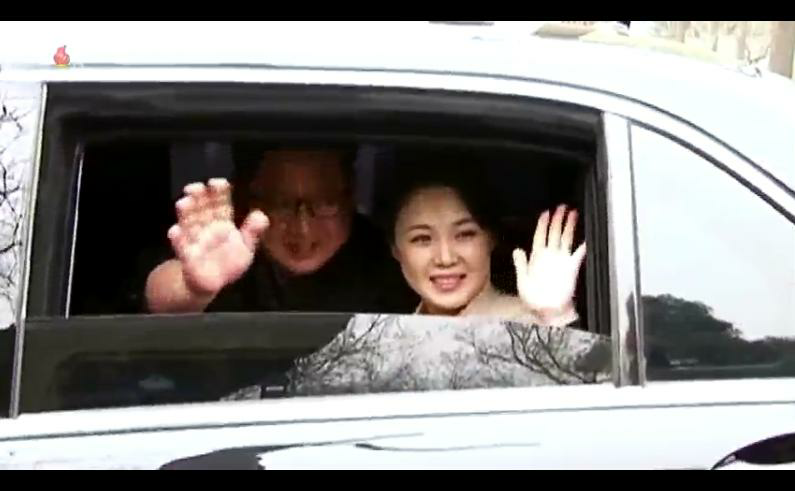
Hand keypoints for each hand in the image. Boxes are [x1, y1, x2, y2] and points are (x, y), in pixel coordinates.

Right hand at [167, 178, 268, 295]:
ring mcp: (195, 240)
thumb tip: (261, 215)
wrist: (212, 284)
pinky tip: (175, 230)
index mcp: (222, 223)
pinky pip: (182, 247)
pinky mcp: (188, 257)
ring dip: (185, 213)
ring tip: (184, 202)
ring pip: (188, 223)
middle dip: (198, 197)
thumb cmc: (228, 263)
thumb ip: (253, 232)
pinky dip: (178, 239)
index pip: (220, 204)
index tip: (218, 182)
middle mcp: (207, 227)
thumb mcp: (245, 248)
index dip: (218, 193)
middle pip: (202, 209)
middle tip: (196, 187)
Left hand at [512, 204, 585, 324]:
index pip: (540, 235)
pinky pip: (578, 255)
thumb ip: (521, 263)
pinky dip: (583, 247)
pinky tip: (586, 239)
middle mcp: (550, 256)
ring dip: (569, 226)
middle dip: (558, 220)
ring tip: (573, 214)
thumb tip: (517, 249)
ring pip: (565, 239)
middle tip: (562, 207)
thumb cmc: (532, 297)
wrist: (546, 310)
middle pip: (554, 233)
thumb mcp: (522, 279)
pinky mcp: (571, 268)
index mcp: (537, 256)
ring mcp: (561, 261)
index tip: (546, 212)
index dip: (542, 224)